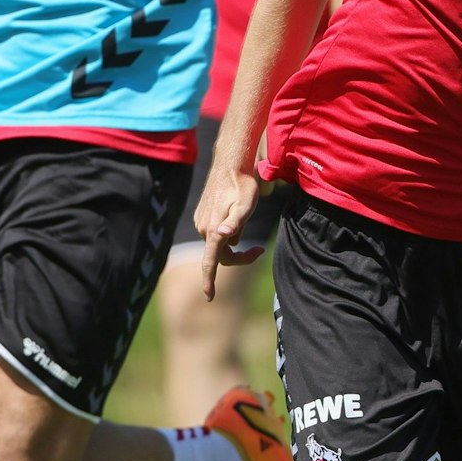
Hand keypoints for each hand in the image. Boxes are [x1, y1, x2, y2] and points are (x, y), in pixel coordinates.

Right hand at [193, 164, 267, 298]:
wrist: (230, 164)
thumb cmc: (243, 185)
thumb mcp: (246, 204)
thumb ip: (236, 222)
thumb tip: (223, 236)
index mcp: (213, 231)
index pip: (210, 262)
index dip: (209, 281)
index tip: (209, 296)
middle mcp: (203, 229)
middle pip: (221, 255)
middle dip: (240, 256)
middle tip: (261, 250)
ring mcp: (200, 222)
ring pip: (219, 243)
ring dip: (234, 240)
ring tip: (247, 218)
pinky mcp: (201, 216)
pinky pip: (216, 232)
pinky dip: (228, 232)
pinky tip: (236, 212)